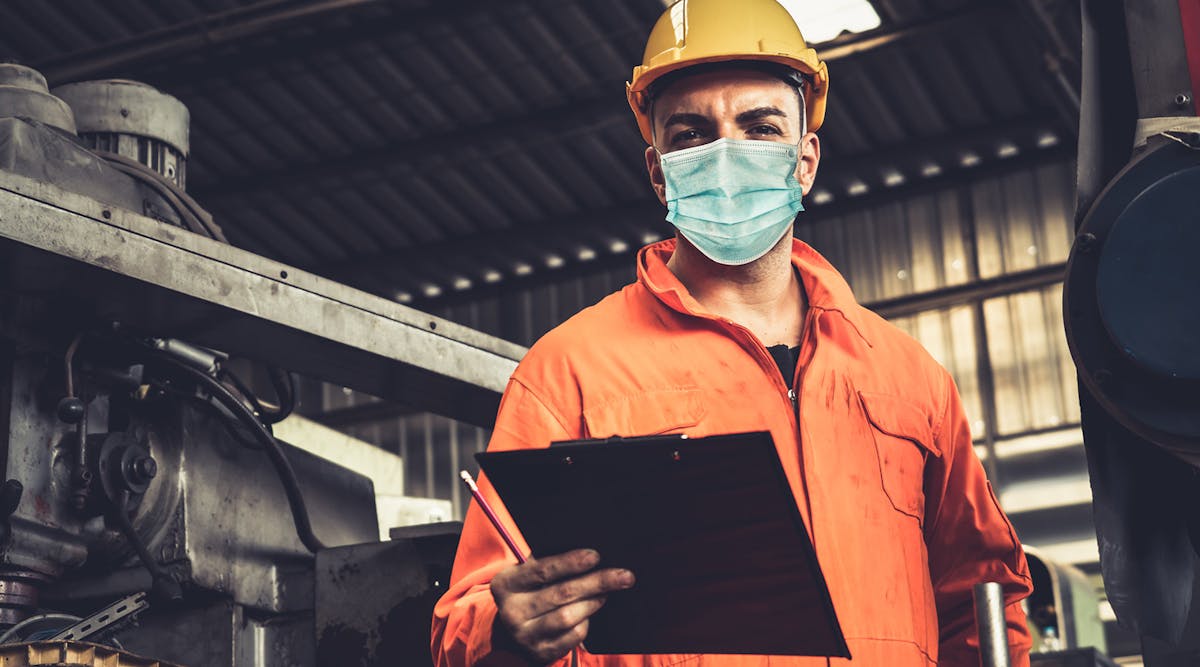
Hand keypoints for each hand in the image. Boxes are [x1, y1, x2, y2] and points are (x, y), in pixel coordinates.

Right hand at [491, 549, 634, 664]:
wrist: (509, 636)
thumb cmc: (527, 595)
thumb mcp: (525, 577)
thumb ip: (547, 564)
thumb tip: (588, 554)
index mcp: (506, 584)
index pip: (542, 570)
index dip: (570, 562)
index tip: (595, 556)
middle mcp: (512, 611)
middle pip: (561, 593)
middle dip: (596, 582)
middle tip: (624, 576)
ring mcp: (525, 636)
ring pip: (568, 617)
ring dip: (593, 602)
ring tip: (606, 593)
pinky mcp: (540, 653)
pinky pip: (572, 636)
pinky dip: (584, 623)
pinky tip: (589, 614)